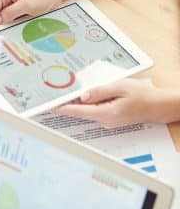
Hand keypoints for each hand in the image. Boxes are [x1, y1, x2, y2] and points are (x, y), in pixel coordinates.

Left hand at [56, 78, 170, 127]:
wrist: (157, 106)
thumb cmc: (142, 96)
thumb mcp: (120, 87)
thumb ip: (100, 91)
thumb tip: (83, 96)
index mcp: (107, 113)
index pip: (80, 111)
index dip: (64, 108)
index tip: (50, 106)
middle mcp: (105, 120)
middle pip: (83, 110)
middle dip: (71, 101)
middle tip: (58, 91)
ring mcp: (108, 121)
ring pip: (89, 110)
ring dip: (83, 101)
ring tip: (76, 88)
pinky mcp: (110, 118)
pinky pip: (96, 110)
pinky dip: (92, 102)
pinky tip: (94, 93)